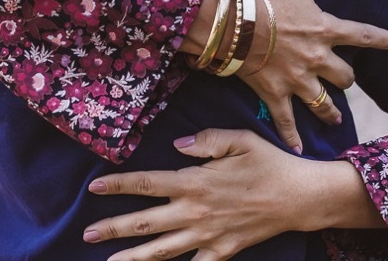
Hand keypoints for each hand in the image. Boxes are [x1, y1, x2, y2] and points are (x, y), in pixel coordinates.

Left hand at [82, 129, 330, 259]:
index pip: (148, 183)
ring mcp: (208, 235)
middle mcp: (195, 211)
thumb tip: (178, 145)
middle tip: (87, 234)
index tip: (94, 188)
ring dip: (133, 257)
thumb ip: (205, 140)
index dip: (119, 185)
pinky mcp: (223, 251)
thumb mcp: (239, 139)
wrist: (300, 197)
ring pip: (162, 250)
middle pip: (146, 222)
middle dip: (114, 228)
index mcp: (195, 181)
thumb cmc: (269, 163)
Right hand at [241, 0, 387, 151]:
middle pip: (344, 77)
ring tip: (336, 118)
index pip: (362, 35)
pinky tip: (298, 149)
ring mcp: (297, 80)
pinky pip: (287, 122)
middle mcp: (317, 59)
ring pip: (323, 103)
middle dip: (347, 80)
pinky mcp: (275, 94)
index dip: (379, 39)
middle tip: (346, 81)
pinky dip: (292, 136)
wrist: (231, 22)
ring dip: (331, 112)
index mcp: (326, 29)